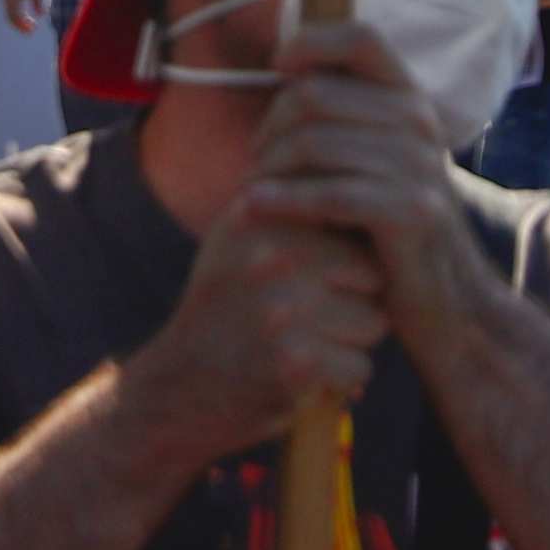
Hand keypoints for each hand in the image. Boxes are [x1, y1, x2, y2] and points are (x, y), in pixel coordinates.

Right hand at [125, 180, 392, 456]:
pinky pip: (359, 367)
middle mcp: (271, 254)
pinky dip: (339, 381)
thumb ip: (287, 201)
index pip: (352, 222)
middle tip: (312, 320)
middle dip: (356, 301)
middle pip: (373, 273)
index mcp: (262, 215)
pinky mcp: (294, 363)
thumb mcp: (238, 238)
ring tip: (304, 345)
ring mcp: (283, 308)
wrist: (176, 387)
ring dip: (349, 343)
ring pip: (373, 321)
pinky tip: (301, 377)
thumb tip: (353, 162)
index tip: (318, 278)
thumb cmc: (223, 309)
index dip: (347, 256)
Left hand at [233, 20, 488, 346]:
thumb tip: (288, 71)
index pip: (360, 37)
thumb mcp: (376, 158)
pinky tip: (254, 208)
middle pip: (317, 94)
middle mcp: (419, 122)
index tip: (279, 67)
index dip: (311, 41)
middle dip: (271, 127)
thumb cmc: (390, 225)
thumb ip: (344, 117)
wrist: (448, 300)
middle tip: (256, 161)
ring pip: (315, 142)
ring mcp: (419, 166)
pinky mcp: (412, 211)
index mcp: (409, 98)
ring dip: (270, 168)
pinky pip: (329, 193)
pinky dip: (282, 199)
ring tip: (252, 191)